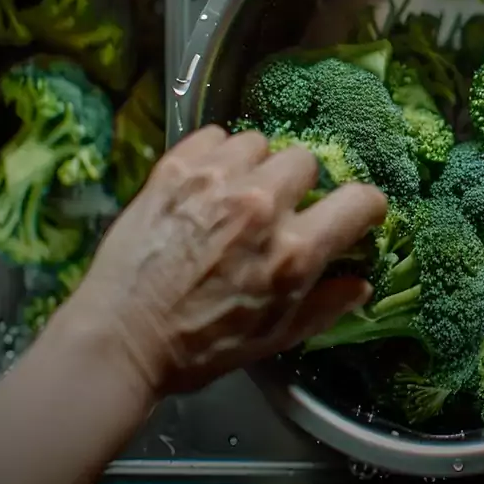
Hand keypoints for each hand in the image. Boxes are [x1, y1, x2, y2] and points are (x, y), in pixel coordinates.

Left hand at [69, 124, 387, 395]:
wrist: (119, 338)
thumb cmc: (201, 347)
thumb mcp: (276, 338)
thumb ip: (326, 306)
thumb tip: (361, 284)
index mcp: (294, 252)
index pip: (360, 200)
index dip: (364, 207)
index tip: (353, 215)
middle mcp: (261, 207)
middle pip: (306, 161)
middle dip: (299, 185)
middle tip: (278, 210)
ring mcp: (216, 182)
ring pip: (260, 143)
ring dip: (256, 166)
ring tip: (237, 194)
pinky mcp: (175, 169)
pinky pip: (214, 136)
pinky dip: (216, 155)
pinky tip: (206, 184)